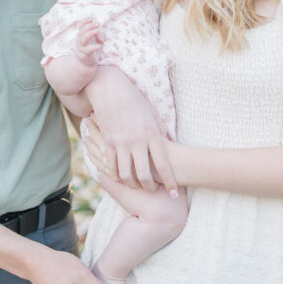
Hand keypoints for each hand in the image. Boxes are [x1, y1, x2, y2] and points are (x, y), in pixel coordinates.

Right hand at [75, 19, 101, 69]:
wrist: (87, 62)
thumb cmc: (92, 48)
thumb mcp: (99, 39)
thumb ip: (101, 34)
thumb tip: (100, 33)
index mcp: (82, 34)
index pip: (81, 26)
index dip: (85, 21)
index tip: (92, 18)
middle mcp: (80, 39)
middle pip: (82, 31)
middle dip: (89, 26)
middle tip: (98, 24)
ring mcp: (82, 47)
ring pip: (83, 38)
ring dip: (90, 33)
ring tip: (97, 30)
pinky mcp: (86, 54)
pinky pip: (88, 50)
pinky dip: (94, 47)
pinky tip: (99, 45)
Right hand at [85, 66, 178, 196]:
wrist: (110, 89)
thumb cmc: (135, 100)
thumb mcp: (152, 114)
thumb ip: (160, 132)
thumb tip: (168, 146)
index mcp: (152, 134)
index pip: (163, 164)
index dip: (170, 182)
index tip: (174, 194)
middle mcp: (137, 141)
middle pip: (144, 175)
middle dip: (150, 188)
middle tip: (154, 191)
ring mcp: (121, 142)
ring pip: (126, 174)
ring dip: (132, 184)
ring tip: (137, 186)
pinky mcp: (108, 142)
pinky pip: (112, 166)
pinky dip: (117, 175)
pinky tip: (121, 177)